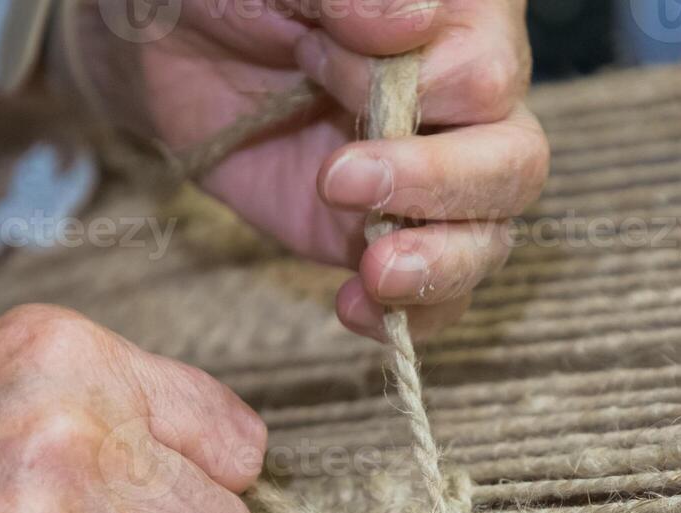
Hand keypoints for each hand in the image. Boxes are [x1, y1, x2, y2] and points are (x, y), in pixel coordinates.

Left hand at [80, 0, 548, 338]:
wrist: (167, 41)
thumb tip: (410, 23)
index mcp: (464, 18)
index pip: (486, 73)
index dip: (411, 91)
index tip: (318, 61)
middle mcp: (470, 102)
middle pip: (514, 163)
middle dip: (437, 185)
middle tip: (339, 183)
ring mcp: (439, 178)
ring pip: (491, 236)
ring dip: (438, 264)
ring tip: (373, 273)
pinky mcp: (395, 235)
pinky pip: (439, 294)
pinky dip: (408, 315)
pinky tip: (357, 309)